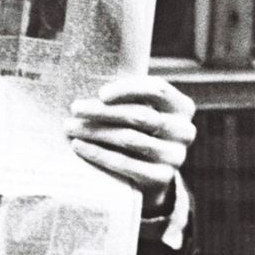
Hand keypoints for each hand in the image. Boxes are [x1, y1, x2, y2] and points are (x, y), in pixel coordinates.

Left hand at [65, 75, 196, 215]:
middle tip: (75, 108)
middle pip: (139, 115)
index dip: (127, 89)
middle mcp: (184, 131)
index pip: (157, 89)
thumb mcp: (142, 112)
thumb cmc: (139, 134)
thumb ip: (128, 98)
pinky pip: (124, 163)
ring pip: (129, 139)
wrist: (150, 178)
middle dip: (102, 111)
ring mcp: (175, 156)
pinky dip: (97, 153)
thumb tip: (89, 77)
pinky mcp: (162, 178)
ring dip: (95, 131)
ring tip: (70, 127)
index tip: (100, 94)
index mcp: (182, 107)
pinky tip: (78, 146)